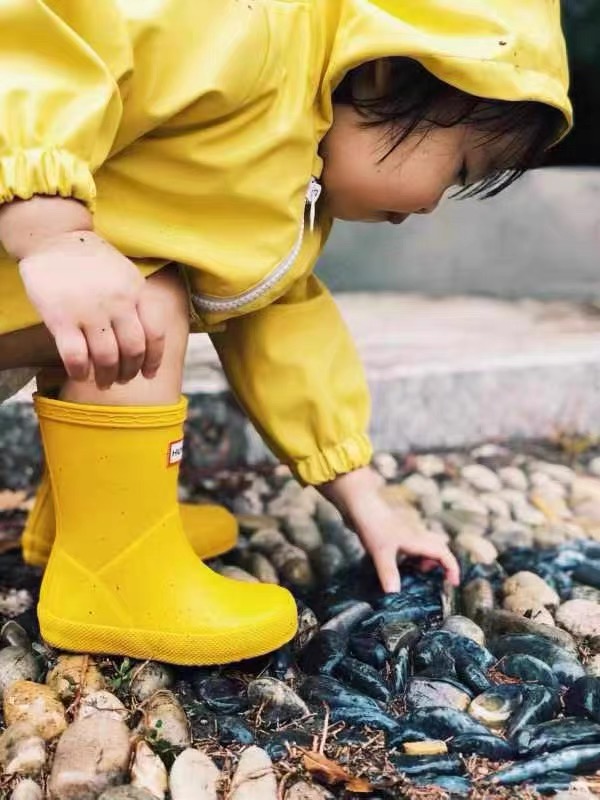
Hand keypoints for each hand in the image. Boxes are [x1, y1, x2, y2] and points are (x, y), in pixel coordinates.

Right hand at [0, 197, 164, 388]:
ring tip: (104, 382)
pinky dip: (81, 372)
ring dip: (107, 377)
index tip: (149, 374)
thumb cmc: (93, 261)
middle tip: (122, 379)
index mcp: (137, 291)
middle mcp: (118, 302)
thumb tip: (147, 340)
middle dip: (129, 372)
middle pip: (133, 350)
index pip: (156, 333)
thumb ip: (137, 303)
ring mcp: (90, 311)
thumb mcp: (126, 275)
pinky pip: (76, 356)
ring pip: (107, 358)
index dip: (154, 359)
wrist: (54, 238)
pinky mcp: (61, 318)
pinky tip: (80, 374)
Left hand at [319, 466, 459, 592]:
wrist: (359, 503)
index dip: (452, 568)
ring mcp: (405, 532)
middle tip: (434, 579)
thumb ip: (389, 573)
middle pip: (438, 548)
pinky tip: (400, 563)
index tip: (453, 583)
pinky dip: (413, 555)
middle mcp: (416, 535)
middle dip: (441, 564)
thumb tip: (394, 594)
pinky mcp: (394, 532)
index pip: (443, 553)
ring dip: (426, 559)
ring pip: (426, 545)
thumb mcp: (381, 552)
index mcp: (418, 540)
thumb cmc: (373, 525)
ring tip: (416, 572)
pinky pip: (412, 544)